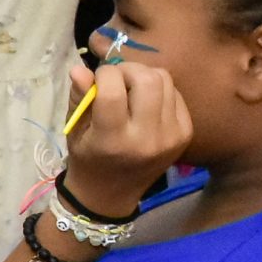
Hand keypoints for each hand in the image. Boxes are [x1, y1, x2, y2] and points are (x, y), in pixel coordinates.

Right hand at [61, 60, 189, 217]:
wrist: (112, 193)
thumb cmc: (87, 157)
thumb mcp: (75, 129)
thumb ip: (79, 97)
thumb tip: (80, 68)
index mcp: (112, 139)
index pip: (113, 89)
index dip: (104, 74)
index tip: (98, 80)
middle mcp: (146, 138)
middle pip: (147, 79)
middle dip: (128, 70)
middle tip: (117, 80)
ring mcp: (171, 136)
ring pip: (165, 80)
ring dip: (144, 76)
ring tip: (131, 90)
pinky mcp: (185, 133)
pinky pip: (176, 94)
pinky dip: (160, 91)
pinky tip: (146, 104)